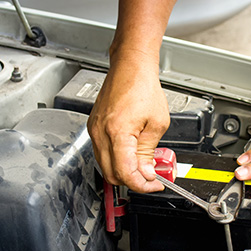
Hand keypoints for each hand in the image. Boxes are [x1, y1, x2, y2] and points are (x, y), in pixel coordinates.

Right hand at [87, 57, 169, 192]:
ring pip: (105, 166)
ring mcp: (94, 130)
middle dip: (133, 181)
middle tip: (151, 178)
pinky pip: (103, 153)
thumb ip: (149, 151)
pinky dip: (117, 159)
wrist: (130, 67)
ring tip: (144, 166)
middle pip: (111, 175)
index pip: (125, 173)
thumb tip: (146, 172)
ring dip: (124, 171)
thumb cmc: (143, 86)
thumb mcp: (157, 123)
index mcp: (117, 132)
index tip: (155, 184)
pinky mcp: (94, 127)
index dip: (142, 184)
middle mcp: (100, 133)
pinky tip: (132, 155)